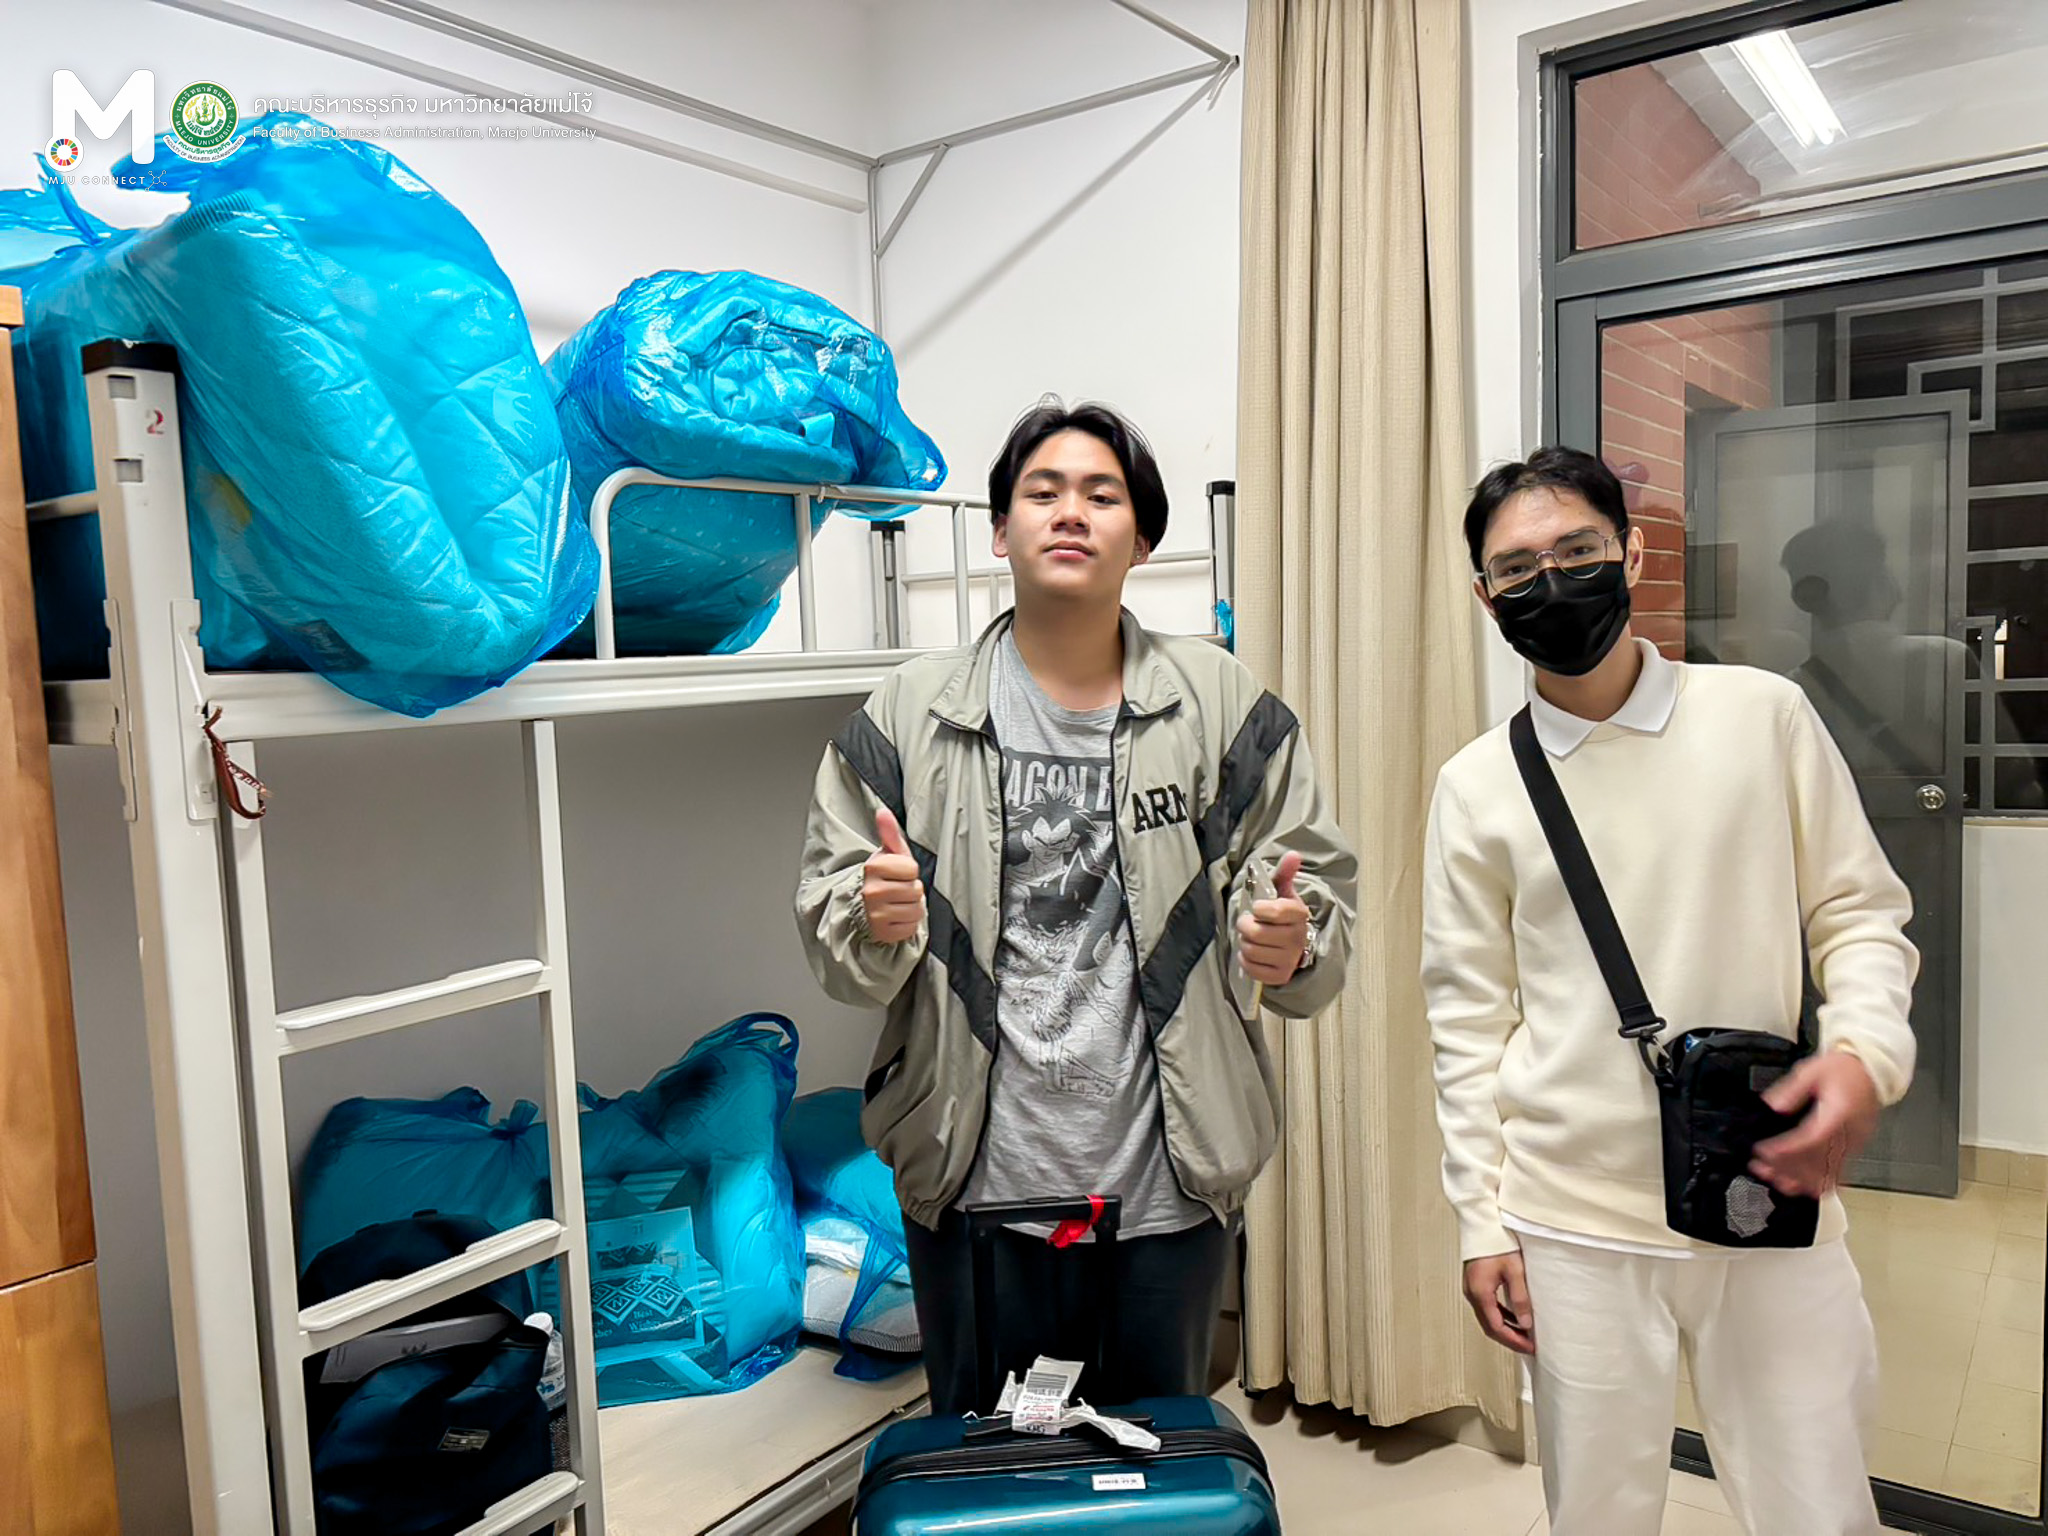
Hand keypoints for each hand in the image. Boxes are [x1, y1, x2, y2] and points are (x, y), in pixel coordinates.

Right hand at [862, 809, 925, 944]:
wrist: (862, 905)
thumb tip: (883, 812)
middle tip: (898, 890)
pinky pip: (910, 928)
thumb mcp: (887, 853)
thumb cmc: (882, 877)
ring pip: (916, 910)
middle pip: (916, 890)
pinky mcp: (881, 932)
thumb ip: (889, 833)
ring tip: (897, 903)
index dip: (909, 872)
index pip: (912, 869)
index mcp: (873, 867)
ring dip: (911, 908)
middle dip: (911, 891)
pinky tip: (895, 917)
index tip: (898, 874)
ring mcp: (875, 914)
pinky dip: (906, 924)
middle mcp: (871, 891)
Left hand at [1236, 851, 1310, 985]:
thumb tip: (1293, 854)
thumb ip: (1285, 873)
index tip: (1257, 907)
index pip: (1274, 911)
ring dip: (1244, 942)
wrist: (1294, 944)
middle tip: (1247, 923)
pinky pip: (1251, 968)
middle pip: (1255, 933)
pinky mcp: (1280, 975)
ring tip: (1250, 937)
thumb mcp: (1283, 892)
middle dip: (1245, 926)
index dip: (1259, 908)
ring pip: (1251, 950)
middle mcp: (1297, 938)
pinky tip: (1252, 953)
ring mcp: (1289, 959)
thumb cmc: (1282, 915)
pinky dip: (1246, 960)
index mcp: (1299, 914)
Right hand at [1463, 1252, 1535, 1355]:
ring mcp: (1471, 1289)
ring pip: (1487, 1319)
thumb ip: (1520, 1298)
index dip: (1514, 1341)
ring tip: (1524, 1335)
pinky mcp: (1475, 1284)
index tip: (1530, 1347)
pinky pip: (1486, 1307)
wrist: (1482, 1224)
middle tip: (1528, 1347)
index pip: (1496, 1327)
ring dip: (1505, 1329)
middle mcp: (1472, 1294)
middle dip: (1509, 1339)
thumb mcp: (1514, 1270)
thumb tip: (1526, 1323)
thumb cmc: (1497, 1242)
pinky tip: (1514, 1317)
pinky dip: (1500, 1317)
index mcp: (1480, 1293)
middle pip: (1489, 1327)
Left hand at [1750, 1050, 1881, 1197]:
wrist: (1871, 1072)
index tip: (1765, 1151)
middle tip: (1760, 1166)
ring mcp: (1852, 1145)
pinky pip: (1835, 1174)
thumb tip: (1773, 1106)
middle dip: (1786, 1169)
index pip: (1812, 1138)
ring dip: (1797, 1179)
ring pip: (1826, 1174)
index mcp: (1840, 1113)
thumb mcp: (1812, 1071)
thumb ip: (1791, 1090)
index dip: (1787, 1149)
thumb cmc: (1845, 1070)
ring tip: (1771, 1175)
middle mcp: (1849, 1134)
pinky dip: (1814, 1182)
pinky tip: (1795, 1182)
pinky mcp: (1851, 1150)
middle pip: (1818, 1163)